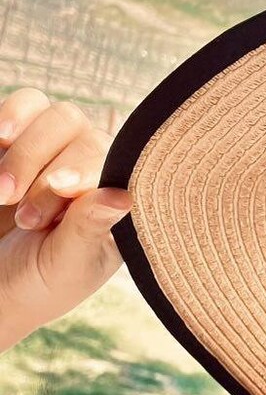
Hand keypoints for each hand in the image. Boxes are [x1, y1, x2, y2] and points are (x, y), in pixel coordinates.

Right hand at [0, 87, 131, 345]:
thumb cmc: (38, 283)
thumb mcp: (66, 267)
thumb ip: (89, 230)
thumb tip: (125, 195)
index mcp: (111, 195)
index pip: (110, 158)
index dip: (83, 167)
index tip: (58, 188)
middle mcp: (85, 164)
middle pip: (76, 127)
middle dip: (41, 165)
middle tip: (20, 213)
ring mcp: (48, 147)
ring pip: (46, 111)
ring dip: (23, 149)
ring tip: (1, 194)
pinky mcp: (12, 142)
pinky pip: (15, 110)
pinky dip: (6, 121)